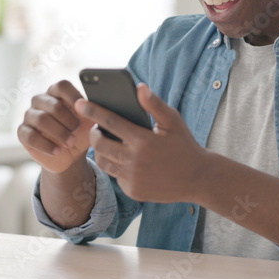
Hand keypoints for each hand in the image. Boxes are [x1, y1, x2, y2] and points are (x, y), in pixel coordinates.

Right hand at [18, 80, 95, 173]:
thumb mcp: (90, 122)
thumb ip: (93, 110)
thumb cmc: (81, 132)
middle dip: (68, 119)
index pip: (61, 86)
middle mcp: (40, 100)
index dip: (73, 96)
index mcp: (57, 92)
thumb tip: (95, 104)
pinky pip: (30, 136)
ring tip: (71, 142)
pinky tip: (58, 151)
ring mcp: (29, 115)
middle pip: (53, 104)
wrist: (70, 155)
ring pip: (41, 119)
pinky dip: (46, 145)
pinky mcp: (22, 132)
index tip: (83, 108)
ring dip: (59, 132)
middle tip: (78, 129)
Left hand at [83, 83, 209, 202]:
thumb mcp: (173, 121)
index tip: (80, 103)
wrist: (198, 178)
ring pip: (103, 162)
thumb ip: (154, 104)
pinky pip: (116, 177)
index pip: (110, 122)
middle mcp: (135, 160)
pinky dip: (116, 167)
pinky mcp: (133, 191)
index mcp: (143, 140)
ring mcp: (133, 178)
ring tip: (107, 142)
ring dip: (100, 151)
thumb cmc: (184, 145)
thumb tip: (139, 87)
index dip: (93, 111)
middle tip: (97, 128)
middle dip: (93, 134)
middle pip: (99, 144)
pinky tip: (124, 160)